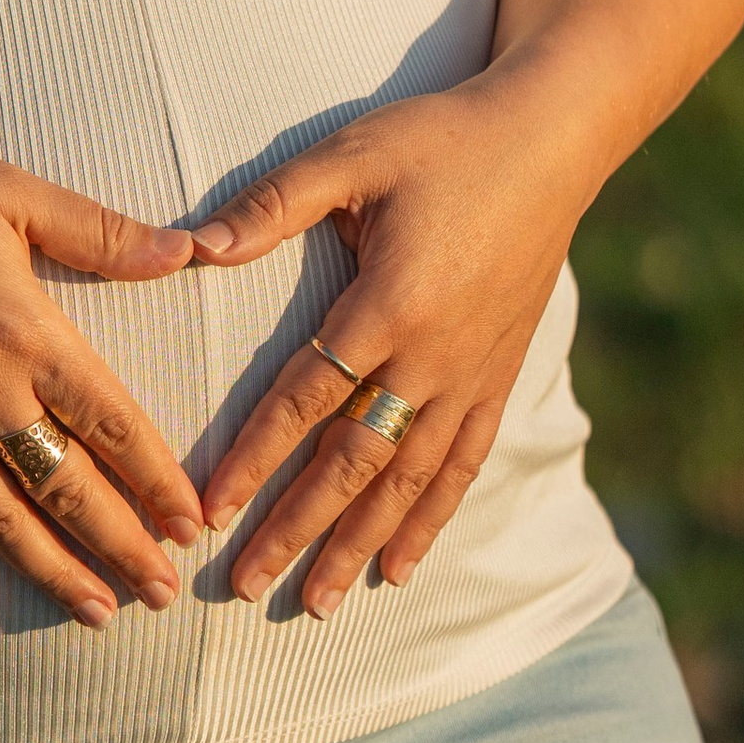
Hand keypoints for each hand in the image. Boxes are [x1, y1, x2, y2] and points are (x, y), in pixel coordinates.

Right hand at [0, 136, 203, 634]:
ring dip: (52, 573)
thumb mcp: (7, 193)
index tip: (192, 522)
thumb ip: (98, 231)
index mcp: (26, 334)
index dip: (158, 480)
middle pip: (67, 488)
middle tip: (163, 595)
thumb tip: (184, 251)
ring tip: (97, 615)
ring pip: (0, 520)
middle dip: (121, 547)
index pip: (112, 423)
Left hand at [190, 77, 576, 616]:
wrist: (551, 139)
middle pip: (355, 461)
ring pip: (409, 479)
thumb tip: (192, 246)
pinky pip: (462, 464)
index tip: (211, 511)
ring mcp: (473, 373)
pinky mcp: (501, 376)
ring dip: (359, 543)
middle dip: (298, 527)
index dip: (255, 457)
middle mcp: (434, 355)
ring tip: (318, 603)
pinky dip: (431, 519)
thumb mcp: (353, 153)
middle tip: (246, 584)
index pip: (306, 397)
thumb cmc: (442, 139)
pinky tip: (401, 567)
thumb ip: (273, 204)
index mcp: (391, 303)